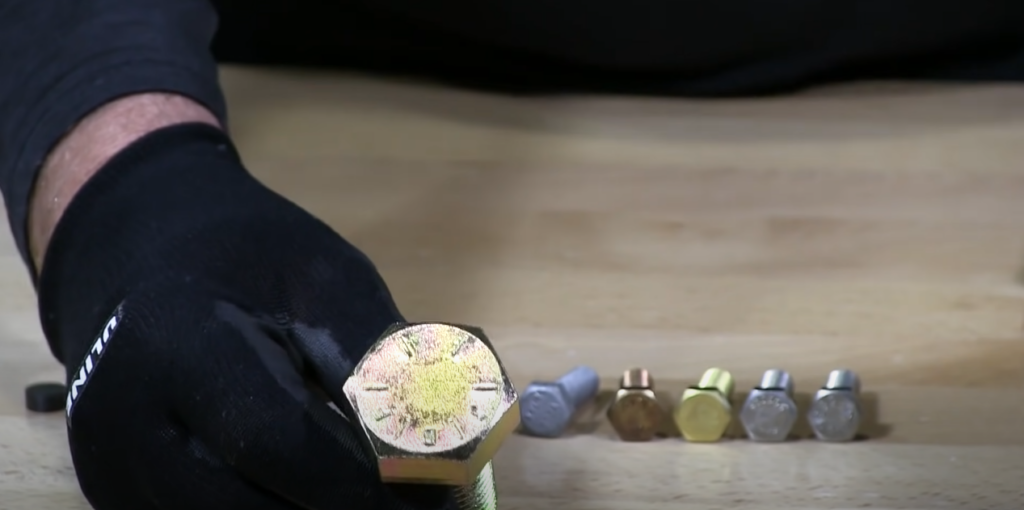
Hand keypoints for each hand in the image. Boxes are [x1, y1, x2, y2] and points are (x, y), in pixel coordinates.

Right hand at [38, 123, 456, 509]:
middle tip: (418, 505)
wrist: (137, 254)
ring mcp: (113, 470)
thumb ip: (375, 362)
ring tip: (369, 492)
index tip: (438, 497)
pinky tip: (316, 492)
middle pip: (250, 507)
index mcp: (179, 343)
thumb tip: (439, 452)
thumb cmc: (244, 254)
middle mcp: (124, 423)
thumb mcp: (323, 279)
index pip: (280, 439)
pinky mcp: (116, 495)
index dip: (363, 482)